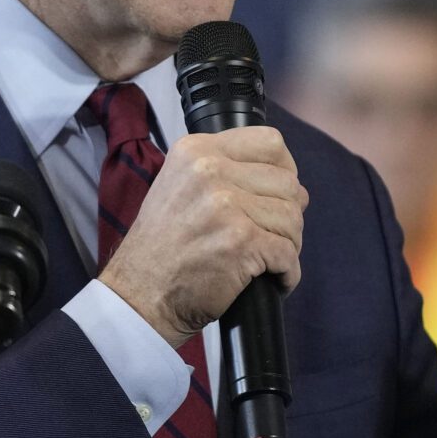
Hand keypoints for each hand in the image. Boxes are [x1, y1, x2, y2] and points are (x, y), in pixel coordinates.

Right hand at [97, 128, 305, 346]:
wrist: (140, 294)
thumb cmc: (161, 249)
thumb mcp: (181, 187)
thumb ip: (229, 175)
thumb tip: (296, 187)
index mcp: (197, 151)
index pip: (270, 143)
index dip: (285, 171)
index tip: (277, 195)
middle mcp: (210, 170)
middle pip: (287, 183)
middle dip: (287, 215)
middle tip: (270, 237)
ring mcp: (226, 206)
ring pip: (292, 218)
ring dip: (289, 245)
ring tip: (268, 261)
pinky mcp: (241, 242)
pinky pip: (288, 254)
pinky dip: (288, 273)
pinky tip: (274, 280)